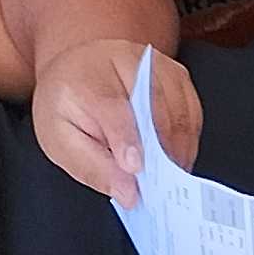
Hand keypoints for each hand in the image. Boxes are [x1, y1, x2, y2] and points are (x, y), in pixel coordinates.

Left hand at [30, 37, 200, 206]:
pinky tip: (175, 158)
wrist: (77, 70)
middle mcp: (124, 60)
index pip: (112, 107)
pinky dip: (188, 140)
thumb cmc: (67, 105)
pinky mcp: (176, 73)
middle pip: (155, 108)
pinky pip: (192, 111)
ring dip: (178, 149)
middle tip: (158, 187)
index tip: (135, 167)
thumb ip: (93, 168)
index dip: (127, 139)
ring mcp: (155, 64)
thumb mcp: (61, 141)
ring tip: (168, 178)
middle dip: (159, 152)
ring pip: (180, 111)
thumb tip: (128, 193)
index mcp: (88, 76)